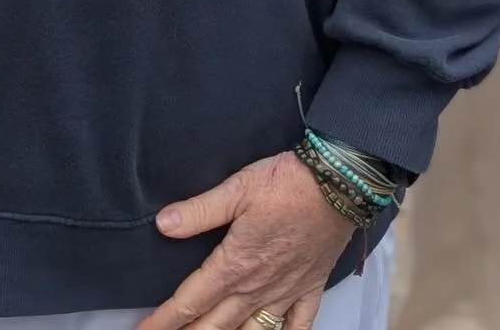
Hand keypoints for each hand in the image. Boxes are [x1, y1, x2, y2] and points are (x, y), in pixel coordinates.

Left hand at [142, 153, 355, 329]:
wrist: (338, 185)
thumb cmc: (284, 183)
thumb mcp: (236, 190)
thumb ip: (198, 211)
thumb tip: (162, 225)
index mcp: (235, 265)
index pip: (191, 300)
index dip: (165, 319)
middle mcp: (258, 288)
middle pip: (216, 325)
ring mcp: (286, 293)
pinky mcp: (310, 289)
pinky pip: (297, 327)